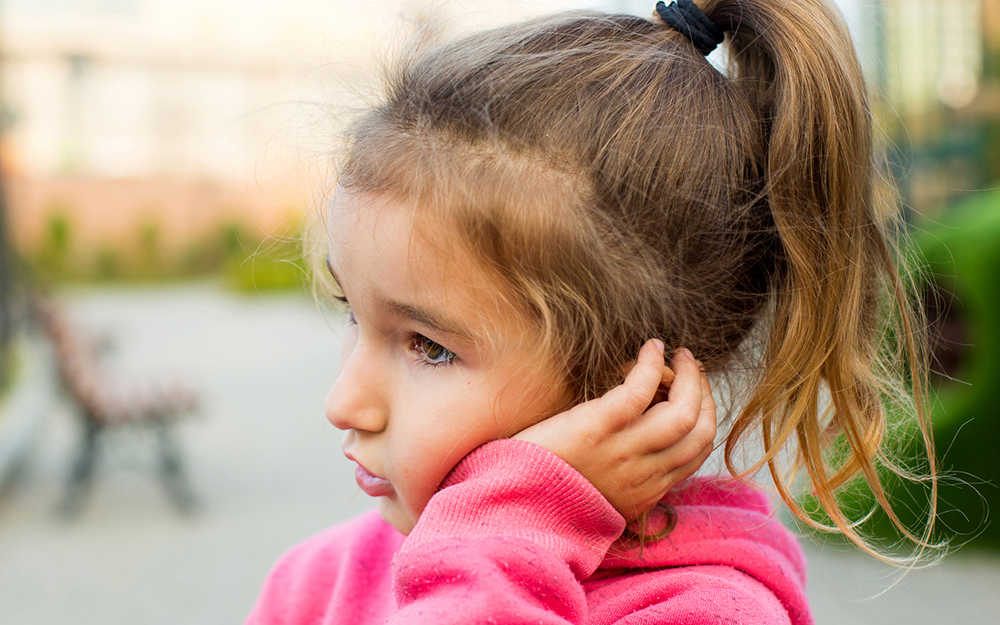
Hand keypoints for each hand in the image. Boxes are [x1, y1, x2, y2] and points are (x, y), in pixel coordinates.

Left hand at [513, 340, 716, 519]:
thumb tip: (640, 446)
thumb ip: (625, 477)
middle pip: (699, 431)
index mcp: (645, 491)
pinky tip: (650, 348)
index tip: (695, 394)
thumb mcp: (600, 496)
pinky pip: (640, 391)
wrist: (510, 506)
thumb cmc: (547, 491)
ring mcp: (622, 451)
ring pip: (682, 412)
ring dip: (688, 376)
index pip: (697, 453)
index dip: (704, 417)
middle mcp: (642, 474)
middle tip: (693, 367)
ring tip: (679, 355)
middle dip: (703, 393)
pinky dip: (651, 365)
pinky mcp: (596, 428)